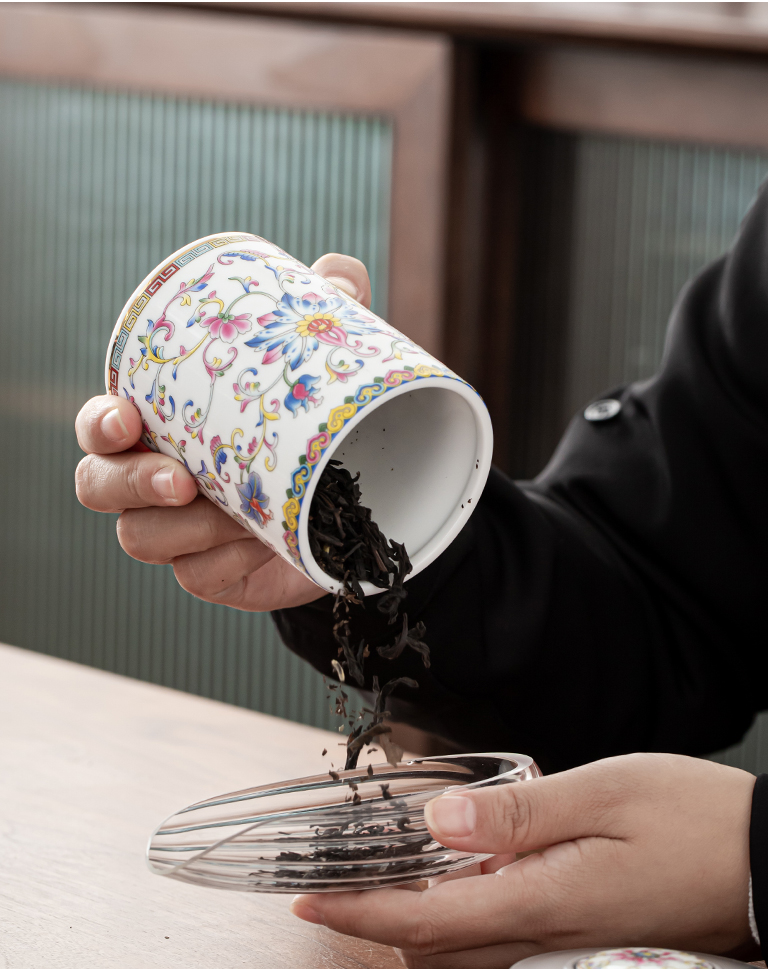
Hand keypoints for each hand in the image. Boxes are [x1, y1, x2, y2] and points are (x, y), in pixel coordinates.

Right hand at [75, 254, 371, 611]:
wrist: (352, 509)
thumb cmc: (313, 425)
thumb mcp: (323, 369)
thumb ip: (326, 313)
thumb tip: (339, 275)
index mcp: (160, 426)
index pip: (100, 426)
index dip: (100, 425)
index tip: (128, 419)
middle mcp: (153, 481)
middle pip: (98, 486)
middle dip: (131, 483)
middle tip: (183, 481)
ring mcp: (178, 533)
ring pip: (141, 538)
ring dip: (186, 529)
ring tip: (241, 517)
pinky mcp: (211, 575)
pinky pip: (196, 577)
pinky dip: (227, 562)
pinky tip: (260, 545)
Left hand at [290, 753, 756, 968]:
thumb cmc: (697, 821)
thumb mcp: (603, 794)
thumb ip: (516, 814)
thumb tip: (438, 824)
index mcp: (541, 901)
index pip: (422, 921)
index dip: (357, 915)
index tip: (307, 905)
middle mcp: (544, 937)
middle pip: (433, 948)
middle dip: (378, 918)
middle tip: (348, 870)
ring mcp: (565, 945)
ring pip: (465, 949)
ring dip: (420, 916)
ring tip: (399, 861)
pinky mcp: (583, 938)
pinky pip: (502, 938)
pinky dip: (466, 910)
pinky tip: (474, 861)